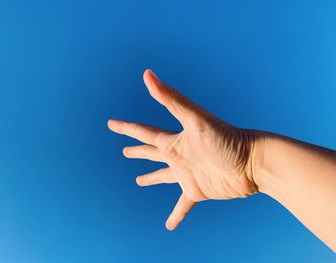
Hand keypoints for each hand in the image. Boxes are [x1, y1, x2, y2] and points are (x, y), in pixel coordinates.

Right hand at [107, 69, 258, 230]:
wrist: (252, 163)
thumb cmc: (226, 139)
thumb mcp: (195, 118)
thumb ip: (171, 98)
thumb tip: (148, 74)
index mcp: (174, 141)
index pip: (144, 132)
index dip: (126, 128)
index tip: (111, 124)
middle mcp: (178, 156)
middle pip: (151, 152)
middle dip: (137, 151)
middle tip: (124, 152)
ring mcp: (187, 174)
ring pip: (163, 177)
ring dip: (151, 178)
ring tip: (139, 181)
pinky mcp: (198, 191)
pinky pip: (183, 205)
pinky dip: (176, 215)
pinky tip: (170, 225)